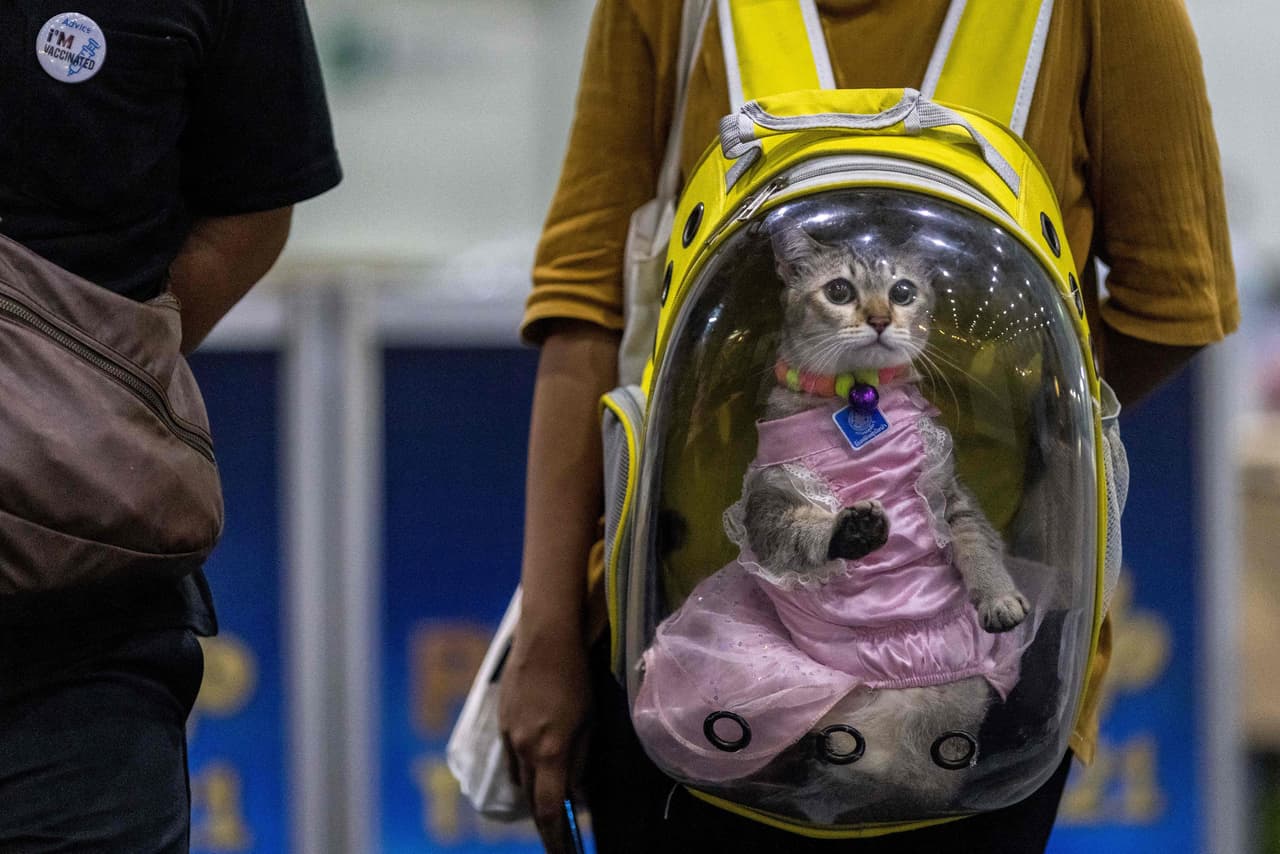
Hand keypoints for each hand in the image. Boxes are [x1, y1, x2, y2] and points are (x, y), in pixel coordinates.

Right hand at [498, 618, 590, 852]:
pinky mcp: (501, 721)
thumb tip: (576, 793)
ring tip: (553, 787)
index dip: (554, 837)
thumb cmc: (575, 676)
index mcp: (548, 751)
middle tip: (561, 831)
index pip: (548, 809)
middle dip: (545, 818)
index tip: (561, 852)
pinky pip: (512, 755)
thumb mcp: (588, 721)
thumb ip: (580, 761)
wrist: (544, 637)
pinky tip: (540, 753)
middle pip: (531, 798)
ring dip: (535, 788)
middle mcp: (523, 749)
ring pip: (520, 777)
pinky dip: (526, 764)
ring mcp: (508, 735)